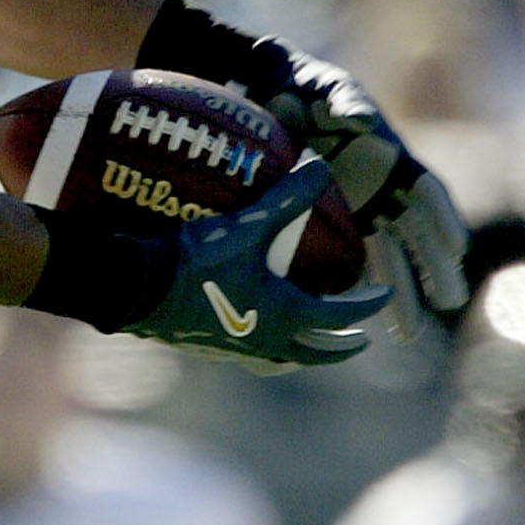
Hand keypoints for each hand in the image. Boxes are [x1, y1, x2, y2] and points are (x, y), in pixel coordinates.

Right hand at [126, 160, 394, 369]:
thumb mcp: (249, 224)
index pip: (341, 314)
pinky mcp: (205, 348)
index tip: (385, 294)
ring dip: (301, 352)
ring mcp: (234, 350)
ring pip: (280, 359)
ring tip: (304, 343)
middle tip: (359, 342)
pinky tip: (250, 334)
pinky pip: (245, 355)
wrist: (139, 289)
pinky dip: (261, 348)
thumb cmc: (200, 259)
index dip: (369, 303)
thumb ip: (288, 197)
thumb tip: (322, 165)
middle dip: (341, 348)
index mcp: (285, 313)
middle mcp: (266, 339)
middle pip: (317, 353)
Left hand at [250, 46, 468, 332]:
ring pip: (391, 255)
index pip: (426, 191)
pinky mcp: (337, 220)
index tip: (456, 249)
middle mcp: (385, 186)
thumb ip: (343, 99)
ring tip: (406, 332)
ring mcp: (363, 206)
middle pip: (417, 233)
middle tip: (448, 302)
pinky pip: (355, 258)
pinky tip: (362, 318)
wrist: (270, 95)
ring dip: (402, 291)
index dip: (443, 219)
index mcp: (392, 155)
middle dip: (434, 268)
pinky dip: (361, 286)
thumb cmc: (303, 86)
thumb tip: (361, 118)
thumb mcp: (322, 85)